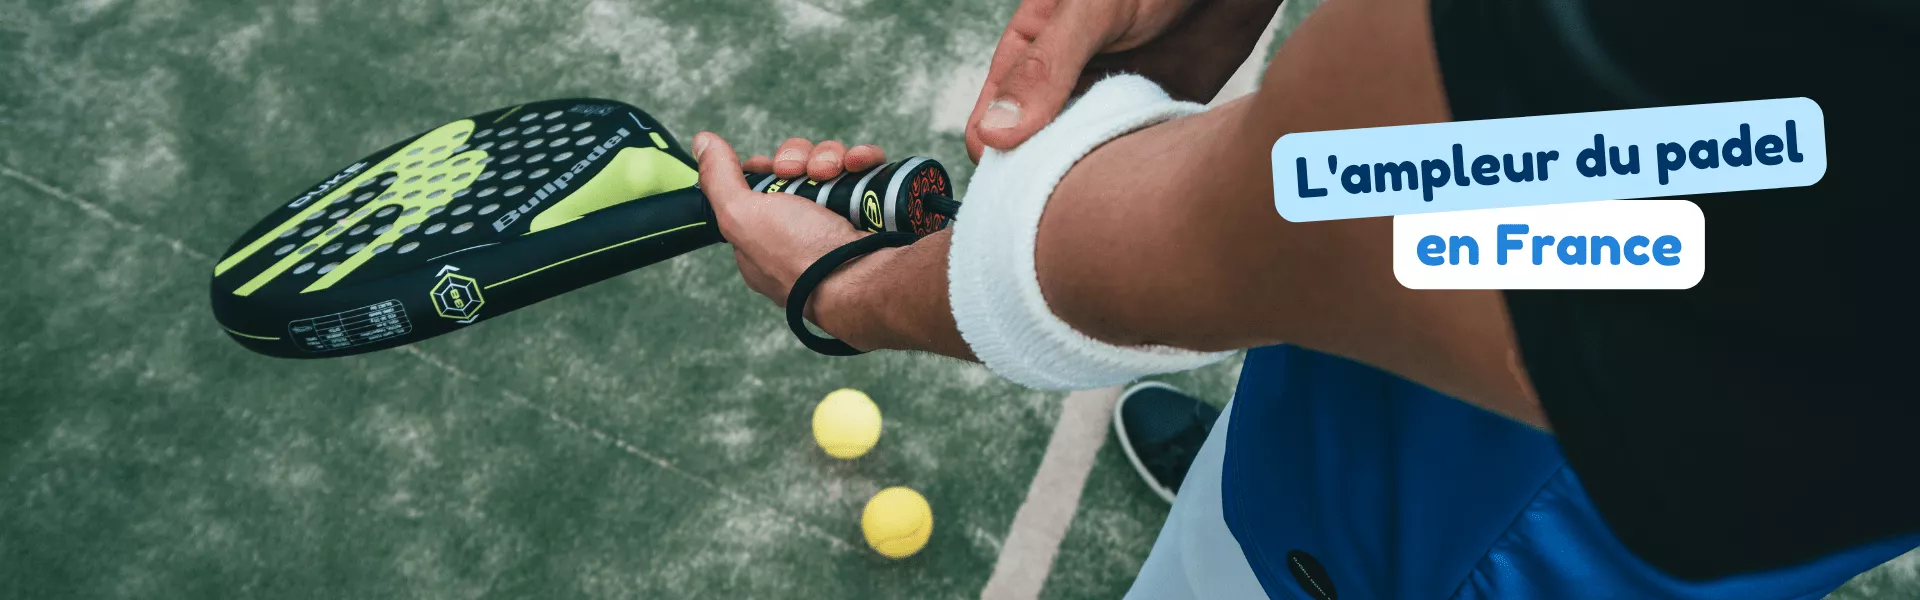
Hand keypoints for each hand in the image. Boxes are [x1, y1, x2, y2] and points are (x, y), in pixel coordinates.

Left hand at [690, 133, 892, 346]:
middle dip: (800, 160)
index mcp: (764, 239)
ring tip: (834, 172)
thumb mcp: (741, 216)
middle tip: (801, 172)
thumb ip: (718, 178)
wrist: (862, 278)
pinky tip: (859, 165)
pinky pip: (864, 171)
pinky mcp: (871, 211)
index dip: (766, 170)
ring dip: (830, 157)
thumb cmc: (797, 257)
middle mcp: (800, 231)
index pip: (759, 189)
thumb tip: (702, 140)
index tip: (773, 168)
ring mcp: (838, 221)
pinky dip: (862, 161)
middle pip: (796, 170)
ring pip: (830, 165)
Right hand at [964, 0, 1281, 159]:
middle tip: (1071, 195)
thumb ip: (1044, 68)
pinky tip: (1147, 172)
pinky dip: (1136, 172)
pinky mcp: (1154, 115)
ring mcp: (1109, 103)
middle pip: (1035, 156)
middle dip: (1045, 181)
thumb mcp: (1090, 10)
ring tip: (1112, 183)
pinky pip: (1133, 158)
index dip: (998, 162)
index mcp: (1030, 57)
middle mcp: (1065, 87)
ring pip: (1083, 164)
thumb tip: (993, 133)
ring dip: (1093, 180)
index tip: (1021, 188)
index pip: (990, 125)